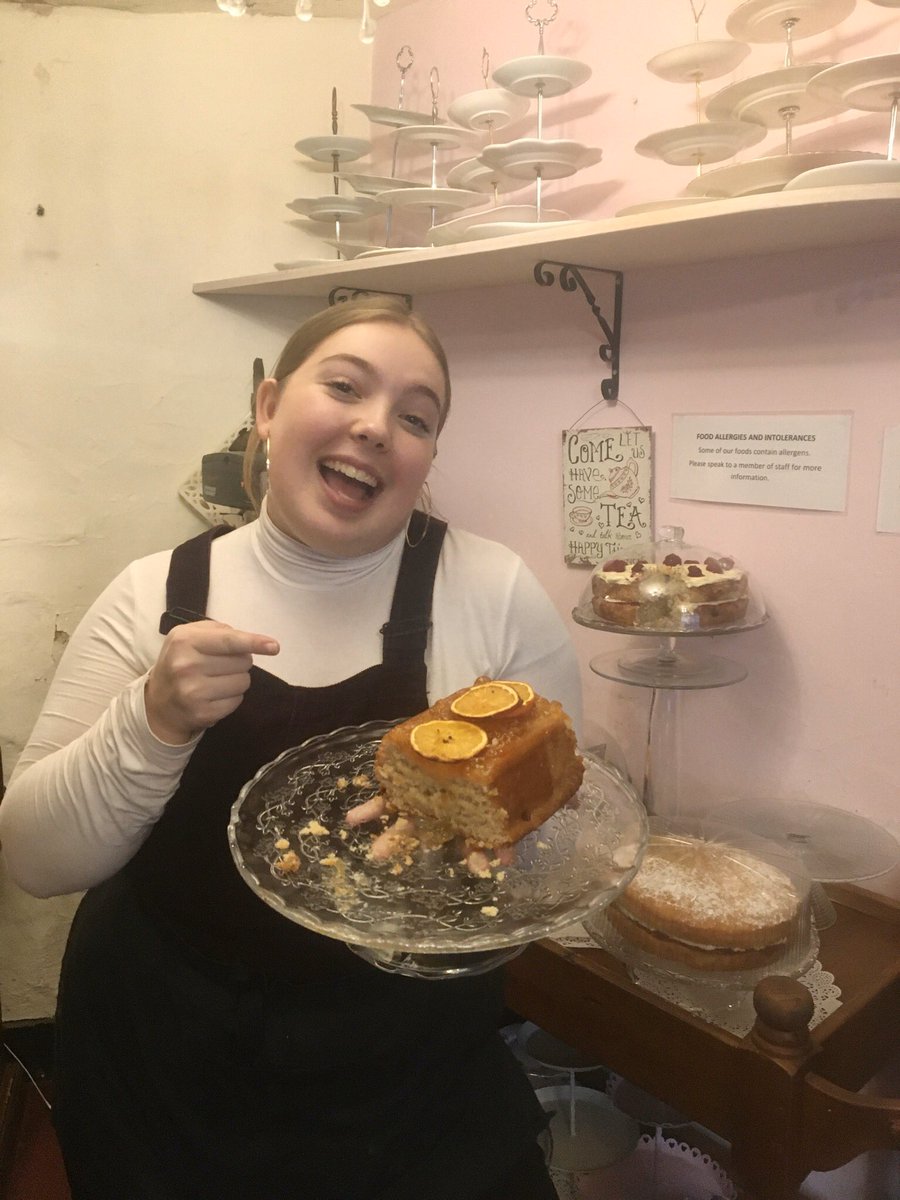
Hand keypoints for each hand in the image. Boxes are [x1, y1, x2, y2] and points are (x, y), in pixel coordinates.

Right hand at [145, 621, 278, 744]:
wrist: (158, 702)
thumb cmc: (180, 661)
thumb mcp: (189, 636)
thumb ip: (218, 631)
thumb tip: (250, 641)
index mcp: (185, 641)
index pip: (228, 641)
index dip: (253, 642)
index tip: (274, 647)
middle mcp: (187, 666)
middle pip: (243, 662)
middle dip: (240, 662)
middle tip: (220, 665)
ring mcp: (193, 692)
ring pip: (244, 682)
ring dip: (237, 680)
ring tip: (217, 680)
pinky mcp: (202, 713)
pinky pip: (237, 701)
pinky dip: (232, 697)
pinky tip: (214, 696)